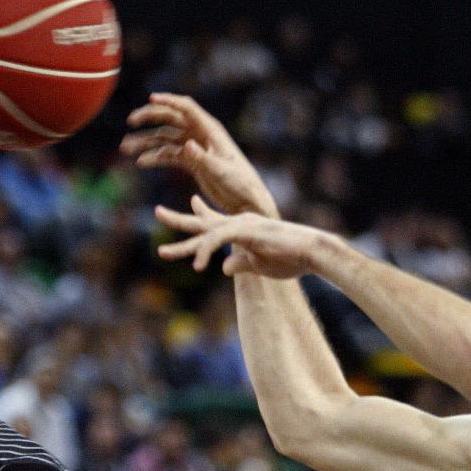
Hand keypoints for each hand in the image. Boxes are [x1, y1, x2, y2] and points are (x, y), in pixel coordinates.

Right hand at [121, 93, 278, 217]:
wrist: (247, 201)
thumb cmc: (240, 184)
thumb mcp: (221, 172)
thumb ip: (203, 159)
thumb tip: (187, 145)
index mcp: (211, 130)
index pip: (186, 108)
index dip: (169, 101)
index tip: (150, 98)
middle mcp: (201, 135)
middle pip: (171, 118)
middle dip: (150, 117)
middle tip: (130, 121)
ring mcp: (195, 148)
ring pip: (165, 138)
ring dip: (146, 141)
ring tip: (126, 148)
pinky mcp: (192, 162)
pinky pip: (168, 155)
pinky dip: (154, 157)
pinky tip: (141, 162)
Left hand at [156, 195, 325, 278]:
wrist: (312, 252)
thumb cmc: (291, 258)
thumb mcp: (260, 265)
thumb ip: (241, 264)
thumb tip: (223, 268)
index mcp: (242, 228)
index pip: (215, 220)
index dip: (199, 213)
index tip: (191, 202)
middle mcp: (239, 222)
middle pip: (202, 222)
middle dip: (178, 219)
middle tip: (157, 212)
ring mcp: (242, 225)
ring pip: (205, 233)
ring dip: (183, 246)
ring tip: (162, 253)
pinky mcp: (245, 231)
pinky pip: (217, 240)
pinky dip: (205, 251)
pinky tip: (198, 266)